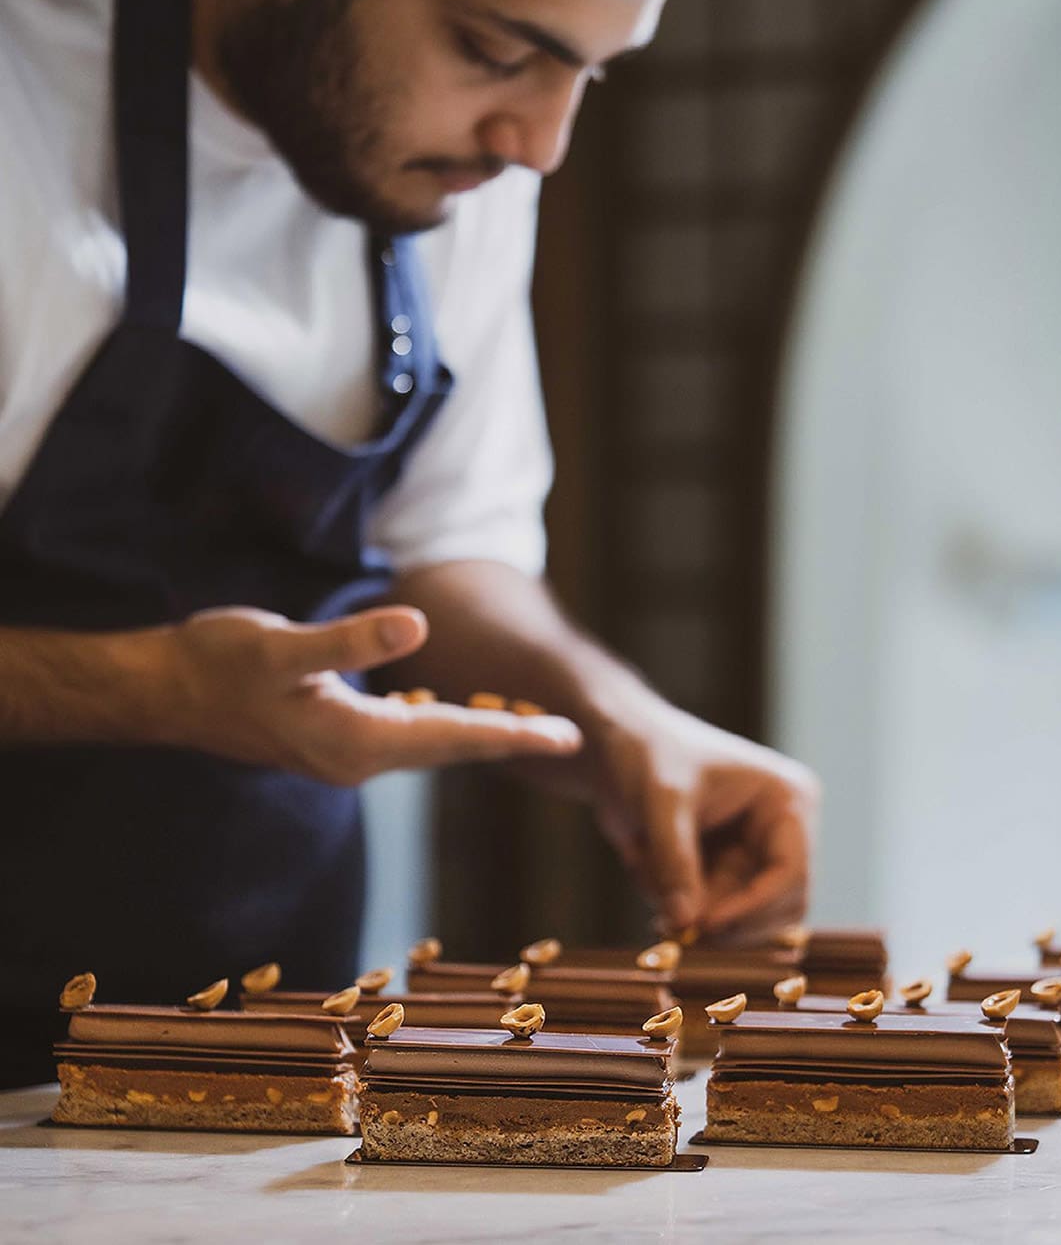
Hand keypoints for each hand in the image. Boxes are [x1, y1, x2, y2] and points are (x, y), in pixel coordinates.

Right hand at [154, 605, 581, 782]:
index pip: (452, 738)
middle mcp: (356, 759)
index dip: (513, 734)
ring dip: (478, 735)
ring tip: (529, 726)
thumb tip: (417, 626)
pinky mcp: (331, 740)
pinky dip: (440, 726)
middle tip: (570, 738)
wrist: (167, 692)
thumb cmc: (219, 662)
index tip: (567, 738)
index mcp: (354, 740)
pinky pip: (404, 738)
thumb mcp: (282, 644)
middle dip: (510, 740)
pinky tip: (453, 715)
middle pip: (450, 749)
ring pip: (429, 746)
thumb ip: (351, 640)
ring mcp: (343, 755)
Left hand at [587, 700, 818, 937]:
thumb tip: (686, 923)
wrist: (613, 745)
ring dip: (698, 915)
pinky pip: (711, 913)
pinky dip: (680, 907)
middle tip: (676, 930)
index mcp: (786, 801)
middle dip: (727, 921)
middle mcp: (779, 832)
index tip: (705, 925)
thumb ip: (675, 861)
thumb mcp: (661, 802)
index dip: (754, 906)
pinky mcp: (722, 871)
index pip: (792, 872)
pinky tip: (644, 867)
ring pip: (743, 918)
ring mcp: (752, 854)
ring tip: (649, 879)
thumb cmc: (645, 753)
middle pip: (777, 907)